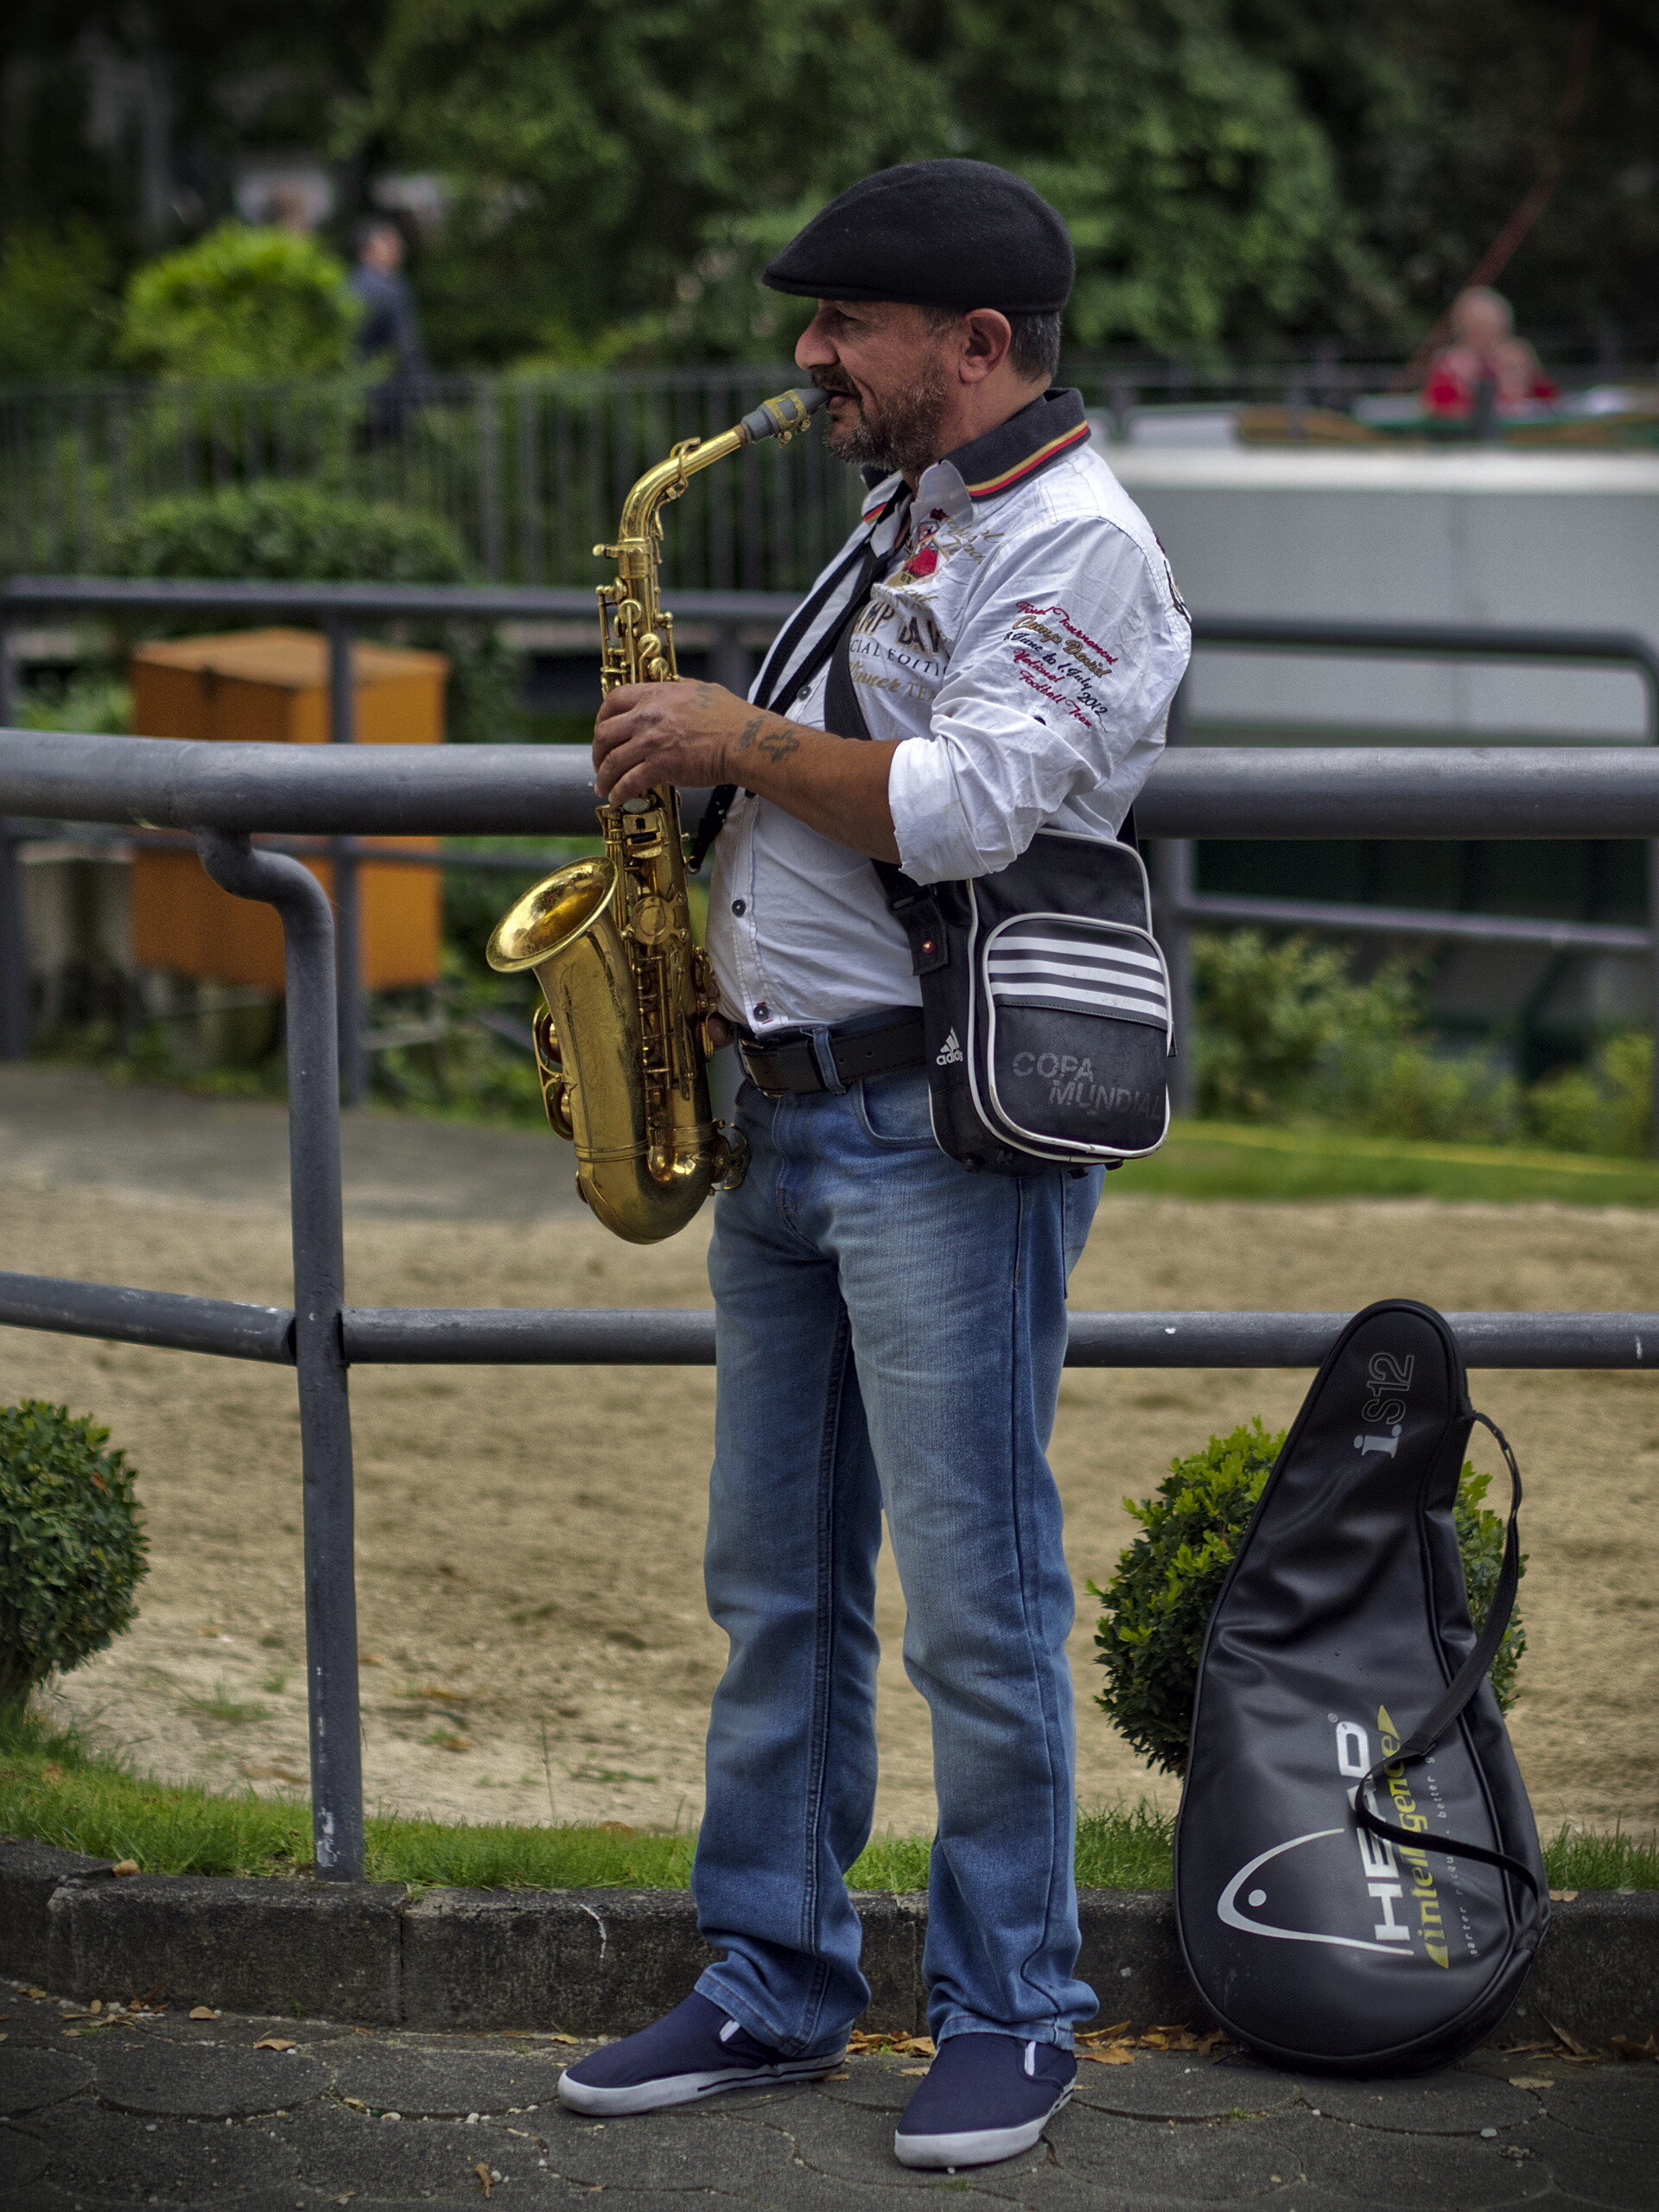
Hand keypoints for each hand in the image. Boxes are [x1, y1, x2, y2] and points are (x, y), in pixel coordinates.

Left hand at [593, 680, 769, 803]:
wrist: (744, 740)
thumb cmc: (732, 718)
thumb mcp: (701, 690)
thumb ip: (680, 689)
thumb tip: (674, 690)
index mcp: (655, 695)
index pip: (613, 700)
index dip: (602, 718)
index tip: (603, 730)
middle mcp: (648, 716)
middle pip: (605, 733)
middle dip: (598, 751)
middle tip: (601, 762)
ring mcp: (651, 742)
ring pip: (612, 761)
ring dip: (604, 777)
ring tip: (603, 787)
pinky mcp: (660, 766)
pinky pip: (628, 782)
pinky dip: (619, 792)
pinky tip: (618, 798)